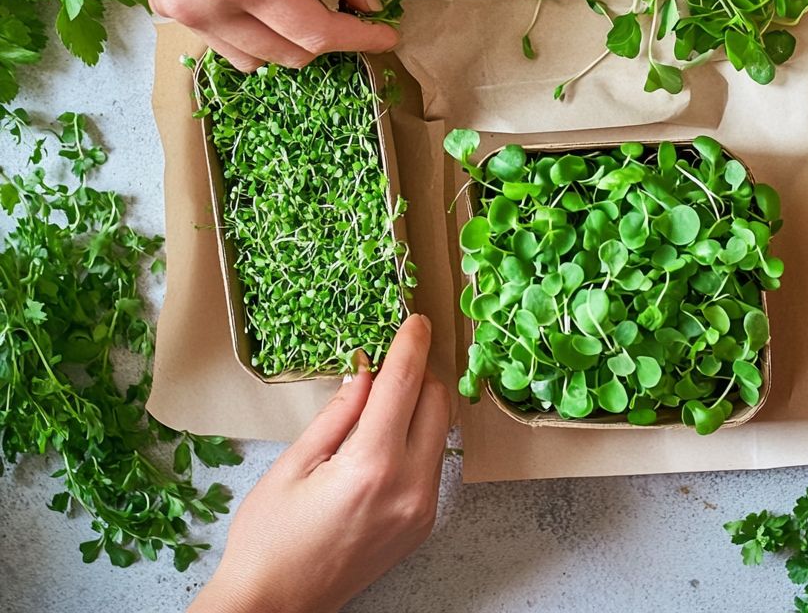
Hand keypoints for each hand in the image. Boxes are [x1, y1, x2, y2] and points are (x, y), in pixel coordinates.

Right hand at [79, 0, 397, 70]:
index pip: (313, 32)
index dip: (359, 37)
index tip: (390, 33)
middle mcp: (201, 7)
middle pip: (288, 54)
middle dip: (331, 42)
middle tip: (357, 15)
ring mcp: (177, 12)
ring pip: (256, 59)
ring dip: (293, 45)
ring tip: (317, 11)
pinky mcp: (164, 5)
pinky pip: (225, 44)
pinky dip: (259, 37)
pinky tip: (274, 8)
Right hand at [191, 315, 449, 612]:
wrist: (278, 605)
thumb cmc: (270, 538)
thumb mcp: (294, 465)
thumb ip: (339, 413)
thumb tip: (366, 369)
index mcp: (372, 466)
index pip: (405, 385)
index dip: (411, 345)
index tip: (415, 320)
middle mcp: (409, 486)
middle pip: (436, 403)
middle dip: (419, 372)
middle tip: (392, 358)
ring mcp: (423, 508)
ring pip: (441, 432)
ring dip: (423, 404)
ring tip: (388, 397)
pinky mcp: (424, 523)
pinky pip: (434, 462)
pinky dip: (419, 437)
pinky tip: (389, 435)